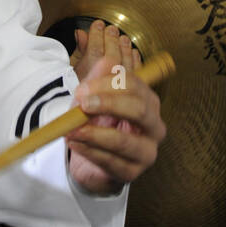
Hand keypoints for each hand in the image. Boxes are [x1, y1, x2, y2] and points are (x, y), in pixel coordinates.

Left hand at [66, 20, 166, 196]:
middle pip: (139, 109)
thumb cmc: (95, 122)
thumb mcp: (91, 95)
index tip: (82, 87)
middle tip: (81, 103)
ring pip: (125, 141)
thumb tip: (100, 53)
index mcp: (147, 100)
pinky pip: (113, 162)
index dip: (108, 83)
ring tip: (71, 130)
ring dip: (94, 133)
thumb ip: (95, 75)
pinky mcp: (133, 174)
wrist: (90, 158)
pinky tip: (75, 144)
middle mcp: (154, 124)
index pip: (135, 84)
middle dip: (108, 103)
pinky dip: (91, 152)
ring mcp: (147, 151)